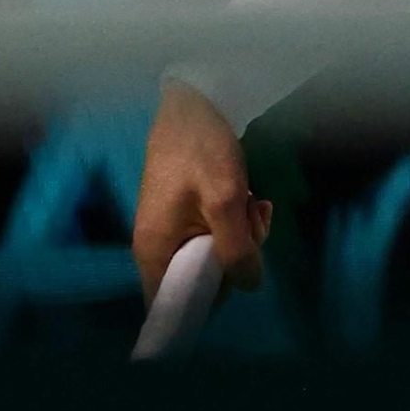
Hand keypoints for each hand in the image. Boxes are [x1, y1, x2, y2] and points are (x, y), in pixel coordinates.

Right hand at [132, 81, 272, 304]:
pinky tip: (252, 201)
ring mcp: (171, 229)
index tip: (235, 284)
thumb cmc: (202, 151)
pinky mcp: (186, 214)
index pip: (169, 307)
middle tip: (254, 228)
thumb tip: (250, 285)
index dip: (204, 305)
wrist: (194, 103)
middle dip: (235, 260)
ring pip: (213, 255)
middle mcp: (156, 247)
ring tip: (255, 206)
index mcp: (154, 251)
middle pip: (200, 280)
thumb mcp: (226, 200)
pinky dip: (237, 222)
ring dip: (243, 237)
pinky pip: (214, 234)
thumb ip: (237, 248)